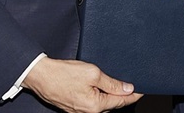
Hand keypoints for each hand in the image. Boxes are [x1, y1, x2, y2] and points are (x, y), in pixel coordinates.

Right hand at [23, 56, 140, 112]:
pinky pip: (91, 103)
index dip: (134, 95)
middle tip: (131, 83)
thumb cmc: (63, 74)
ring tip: (115, 83)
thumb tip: (127, 89)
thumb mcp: (93, 73)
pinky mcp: (73, 108)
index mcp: (96, 106)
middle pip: (112, 104)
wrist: (41, 76)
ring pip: (101, 104)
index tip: (142, 90)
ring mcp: (80, 112)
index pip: (122, 101)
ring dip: (109, 95)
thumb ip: (112, 83)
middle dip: (122, 95)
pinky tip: (98, 86)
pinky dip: (97, 96)